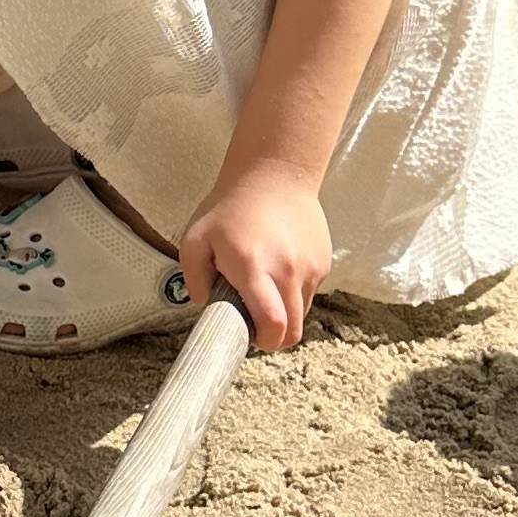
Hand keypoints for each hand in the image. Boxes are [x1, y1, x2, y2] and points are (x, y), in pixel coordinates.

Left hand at [177, 165, 333, 349]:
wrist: (275, 175)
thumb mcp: (195, 238)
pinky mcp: (323, 263)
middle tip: (254, 319)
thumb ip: (194, 277)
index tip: (249, 336)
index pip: (273, 324)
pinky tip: (279, 268)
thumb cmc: (231, 207)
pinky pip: (310, 293)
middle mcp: (287, 272)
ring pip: (303, 313)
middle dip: (274, 336)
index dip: (263, 341)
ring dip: (285, 312)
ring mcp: (310, 268)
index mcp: (253, 268)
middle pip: (293, 331)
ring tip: (264, 287)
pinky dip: (295, 292)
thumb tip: (204, 304)